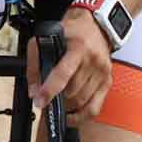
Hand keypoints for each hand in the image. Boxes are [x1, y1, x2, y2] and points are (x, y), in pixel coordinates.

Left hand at [34, 7, 114, 121]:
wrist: (96, 25)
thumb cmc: (71, 32)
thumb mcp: (47, 39)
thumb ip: (35, 64)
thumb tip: (34, 91)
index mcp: (78, 48)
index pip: (63, 74)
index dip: (49, 90)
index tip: (39, 101)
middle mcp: (93, 61)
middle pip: (72, 91)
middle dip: (56, 98)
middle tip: (46, 99)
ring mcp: (102, 72)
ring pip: (81, 101)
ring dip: (67, 106)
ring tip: (57, 102)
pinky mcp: (107, 81)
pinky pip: (94, 107)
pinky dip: (81, 116)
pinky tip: (70, 116)